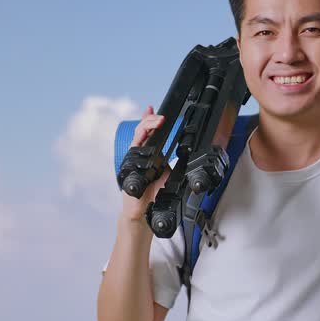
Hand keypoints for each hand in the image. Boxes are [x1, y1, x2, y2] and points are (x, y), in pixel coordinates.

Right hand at [120, 105, 170, 222]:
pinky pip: (132, 154)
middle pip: (141, 130)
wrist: (143, 211)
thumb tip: (190, 157)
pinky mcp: (128, 168)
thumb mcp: (169, 175)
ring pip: (136, 138)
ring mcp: (132, 160)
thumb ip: (175, 165)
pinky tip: (143, 138)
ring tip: (155, 122)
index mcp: (149, 153)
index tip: (153, 109)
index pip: (148, 131)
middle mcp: (139, 154)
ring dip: (145, 128)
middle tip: (160, 117)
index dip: (150, 119)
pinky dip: (137, 144)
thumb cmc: (155, 194)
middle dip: (150, 120)